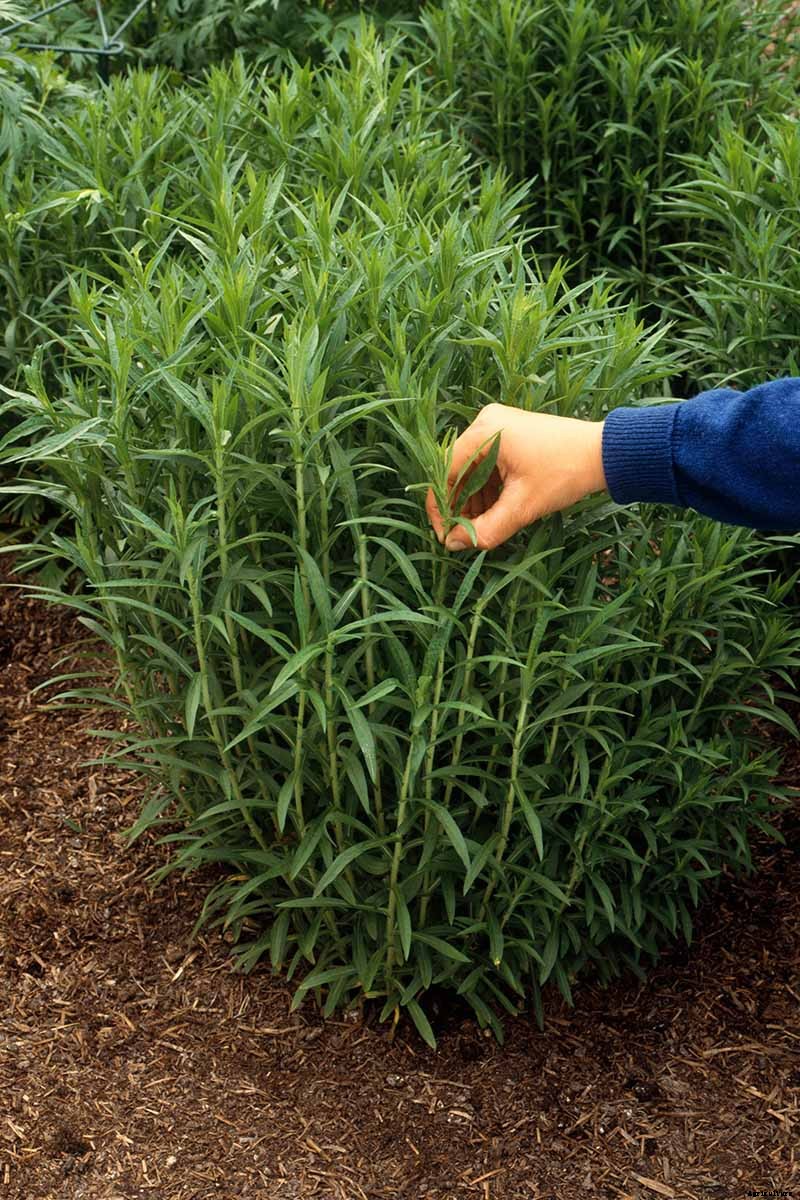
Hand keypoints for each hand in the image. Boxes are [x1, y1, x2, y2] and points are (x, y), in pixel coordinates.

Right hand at [425, 403, 607, 551]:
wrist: (606, 453)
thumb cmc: (565, 473)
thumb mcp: (522, 506)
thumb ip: (485, 529)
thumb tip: (453, 544)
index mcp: (483, 432)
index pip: (445, 472)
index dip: (441, 507)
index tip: (446, 535)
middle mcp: (486, 422)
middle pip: (457, 470)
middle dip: (459, 506)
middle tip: (464, 535)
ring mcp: (498, 426)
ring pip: (472, 470)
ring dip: (473, 500)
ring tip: (482, 527)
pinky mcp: (510, 434)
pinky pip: (487, 464)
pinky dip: (487, 488)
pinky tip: (495, 511)